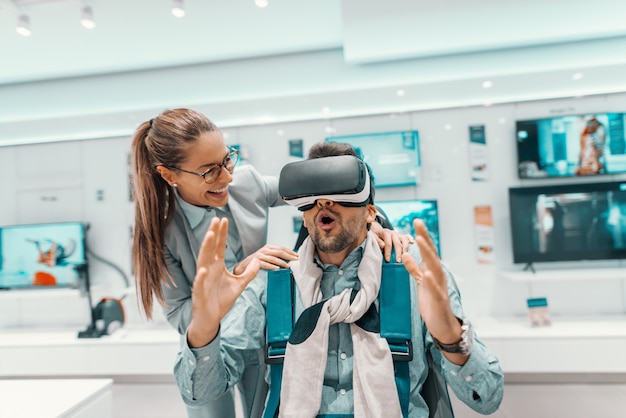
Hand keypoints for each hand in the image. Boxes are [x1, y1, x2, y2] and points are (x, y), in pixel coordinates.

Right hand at [187, 218, 260, 347]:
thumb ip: (249, 273)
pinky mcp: (199, 292)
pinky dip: (201, 276)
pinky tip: (204, 269)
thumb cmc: (221, 300)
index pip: (219, 246)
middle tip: (216, 219)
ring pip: (203, 261)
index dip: (222, 234)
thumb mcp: (239, 284)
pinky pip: (200, 283)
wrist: (211, 318)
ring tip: (209, 235)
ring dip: (205, 248)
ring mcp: (203, 280)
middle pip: (210, 249)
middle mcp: (208, 269)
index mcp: (217, 266)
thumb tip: (258, 260)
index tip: (224, 220)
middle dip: (213, 234)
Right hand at [232, 245, 297, 274]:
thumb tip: (288, 260)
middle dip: (289, 256)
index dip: (290, 252)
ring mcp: (260, 255)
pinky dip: (272, 266)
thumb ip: (275, 257)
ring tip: (288, 266)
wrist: (242, 267)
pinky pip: (265, 264)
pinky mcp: (256, 262)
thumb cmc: (256, 263)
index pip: (281, 248)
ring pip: (273, 258)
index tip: (297, 256)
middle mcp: (264, 250)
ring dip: (282, 262)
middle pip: (279, 252)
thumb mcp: (267, 257)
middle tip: (296, 260)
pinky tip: (277, 269)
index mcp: (268, 248)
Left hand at [370, 221, 413, 261]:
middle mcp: (393, 233)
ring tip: (405, 256)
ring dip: (405, 248)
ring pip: (404, 240)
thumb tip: (383, 246)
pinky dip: (410, 239)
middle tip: (398, 261)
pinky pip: (407, 236)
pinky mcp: (401, 236)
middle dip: (398, 253)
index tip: (388, 260)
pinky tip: (412, 243)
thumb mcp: (373, 237)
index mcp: (386, 233)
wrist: (377, 230)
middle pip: (397, 243)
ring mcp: (398, 234)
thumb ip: (377, 241)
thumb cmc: (375, 236)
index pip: (388, 243)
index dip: (388, 252)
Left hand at [401, 219, 465, 362]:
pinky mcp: (439, 300)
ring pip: (434, 267)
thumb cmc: (432, 304)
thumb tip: (405, 254)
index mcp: (433, 271)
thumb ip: (414, 269)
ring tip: (420, 240)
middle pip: (431, 253)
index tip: (417, 221)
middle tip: (418, 222)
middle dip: (425, 237)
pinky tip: (427, 273)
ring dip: (427, 253)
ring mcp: (440, 287)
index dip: (423, 235)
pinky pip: (435, 289)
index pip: (427, 250)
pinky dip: (431, 281)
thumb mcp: (421, 283)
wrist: (443, 327)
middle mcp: (438, 276)